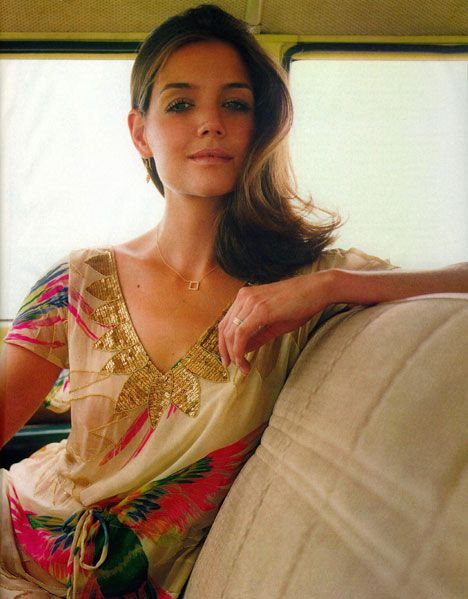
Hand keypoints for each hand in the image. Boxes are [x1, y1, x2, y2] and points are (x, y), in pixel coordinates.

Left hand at [218, 270, 333, 374]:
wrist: (318, 290)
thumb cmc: (300, 305)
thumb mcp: (274, 323)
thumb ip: (257, 336)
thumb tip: (243, 350)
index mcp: (245, 297)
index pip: (225, 323)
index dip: (224, 344)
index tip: (229, 359)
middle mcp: (244, 297)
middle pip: (224, 328)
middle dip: (226, 352)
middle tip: (233, 367)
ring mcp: (251, 301)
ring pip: (231, 333)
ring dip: (234, 354)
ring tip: (243, 368)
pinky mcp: (260, 309)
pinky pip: (241, 333)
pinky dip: (239, 350)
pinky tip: (245, 361)